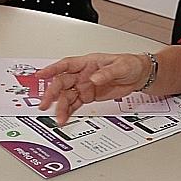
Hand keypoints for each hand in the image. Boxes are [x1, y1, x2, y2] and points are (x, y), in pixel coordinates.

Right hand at [34, 52, 148, 124]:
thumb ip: (106, 73)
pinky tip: (64, 118)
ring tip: (59, 118)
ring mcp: (84, 86)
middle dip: (52, 93)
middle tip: (46, 104)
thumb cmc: (130, 64)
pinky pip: (75, 104)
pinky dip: (68, 111)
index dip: (52, 69)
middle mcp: (82, 74)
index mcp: (88, 63)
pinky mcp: (88, 96)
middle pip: (62, 83)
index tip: (41, 75)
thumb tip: (93, 78)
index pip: (66, 65)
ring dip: (61, 107)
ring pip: (67, 96)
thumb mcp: (120, 66)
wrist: (140, 75)